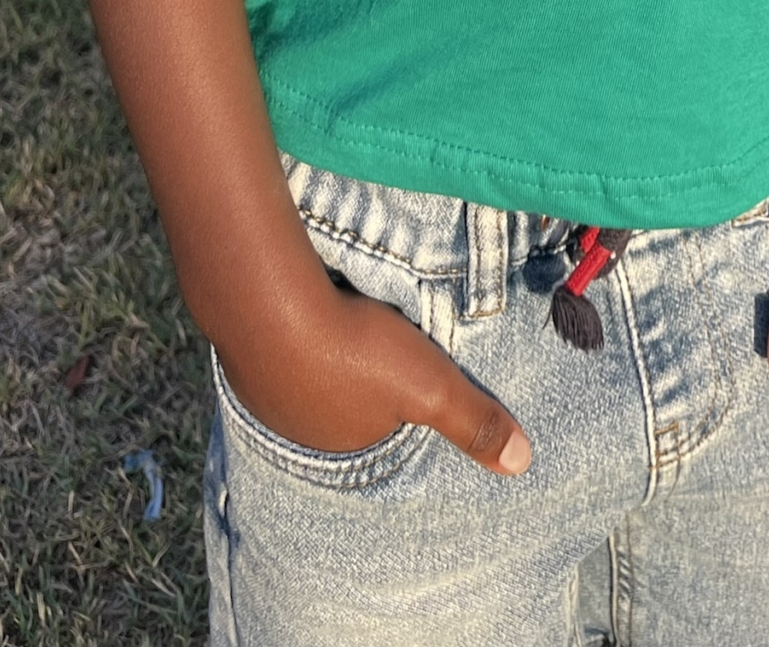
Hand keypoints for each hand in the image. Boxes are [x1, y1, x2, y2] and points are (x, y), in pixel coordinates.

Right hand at [220, 277, 530, 473]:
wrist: (268, 304)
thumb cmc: (356, 352)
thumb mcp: (432, 386)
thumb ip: (474, 421)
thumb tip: (523, 464)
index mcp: (347, 446)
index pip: (380, 433)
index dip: (396, 405)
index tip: (404, 376)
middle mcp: (300, 434)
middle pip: (340, 408)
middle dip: (355, 384)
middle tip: (369, 351)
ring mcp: (266, 397)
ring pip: (306, 380)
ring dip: (322, 357)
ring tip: (341, 329)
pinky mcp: (245, 355)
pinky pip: (277, 351)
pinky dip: (292, 336)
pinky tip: (302, 313)